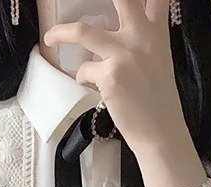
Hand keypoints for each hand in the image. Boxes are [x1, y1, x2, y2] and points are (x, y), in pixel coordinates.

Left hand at [43, 0, 187, 158]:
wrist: (160, 132)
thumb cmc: (158, 102)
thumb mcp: (159, 61)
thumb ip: (145, 40)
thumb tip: (121, 30)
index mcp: (157, 32)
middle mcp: (141, 37)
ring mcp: (123, 55)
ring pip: (81, 32)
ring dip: (60, 33)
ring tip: (49, 39)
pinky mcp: (109, 76)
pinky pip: (84, 70)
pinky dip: (84, 79)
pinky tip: (93, 88)